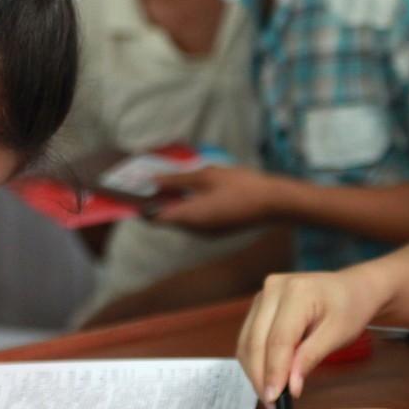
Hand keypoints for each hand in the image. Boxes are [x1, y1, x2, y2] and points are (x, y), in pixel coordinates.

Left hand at [151, 166, 281, 231]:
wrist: (276, 203)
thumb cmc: (241, 185)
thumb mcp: (206, 175)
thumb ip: (177, 179)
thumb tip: (153, 180)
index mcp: (189, 217)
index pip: (154, 217)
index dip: (141, 206)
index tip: (133, 192)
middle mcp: (195, 230)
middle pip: (166, 218)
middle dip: (157, 201)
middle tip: (150, 179)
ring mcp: (207, 233)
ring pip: (181, 218)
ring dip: (173, 203)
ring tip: (169, 180)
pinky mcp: (217, 230)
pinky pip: (194, 219)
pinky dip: (188, 206)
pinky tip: (192, 189)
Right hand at [237, 268, 388, 403]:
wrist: (351, 287)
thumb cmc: (350, 309)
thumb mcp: (338, 334)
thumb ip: (311, 357)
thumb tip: (290, 387)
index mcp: (296, 292)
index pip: (278, 339)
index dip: (274, 372)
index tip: (275, 400)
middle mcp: (272, 289)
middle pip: (256, 341)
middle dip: (260, 376)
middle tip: (271, 406)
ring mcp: (261, 296)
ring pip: (247, 342)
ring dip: (254, 372)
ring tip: (270, 397)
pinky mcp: (258, 305)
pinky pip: (249, 338)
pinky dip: (254, 361)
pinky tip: (266, 378)